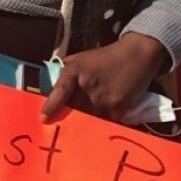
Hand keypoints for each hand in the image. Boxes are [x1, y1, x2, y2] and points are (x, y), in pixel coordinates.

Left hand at [41, 33, 170, 122]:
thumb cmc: (105, 57)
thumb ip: (66, 73)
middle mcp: (87, 85)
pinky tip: (106, 116)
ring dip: (87, 119)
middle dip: (70, 116)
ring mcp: (104, 98)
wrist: (137, 55)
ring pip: (90, 116)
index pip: (60, 91)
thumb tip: (53, 90)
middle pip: (74, 108)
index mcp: (75, 71)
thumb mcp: (80, 59)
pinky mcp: (119, 107)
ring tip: (85, 124)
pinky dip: (105, 119)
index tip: (43, 118)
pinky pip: (107, 120)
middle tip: (65, 125)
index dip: (51, 105)